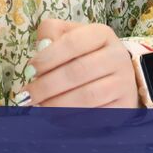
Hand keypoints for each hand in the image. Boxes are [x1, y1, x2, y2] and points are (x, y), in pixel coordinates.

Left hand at [18, 19, 138, 107]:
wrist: (115, 74)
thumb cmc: (83, 53)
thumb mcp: (68, 35)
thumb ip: (51, 33)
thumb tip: (42, 46)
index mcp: (102, 34)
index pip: (72, 43)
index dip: (47, 57)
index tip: (30, 69)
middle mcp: (118, 56)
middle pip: (77, 72)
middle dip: (46, 86)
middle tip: (27, 95)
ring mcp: (124, 83)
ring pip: (87, 97)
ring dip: (57, 104)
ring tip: (39, 106)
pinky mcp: (125, 106)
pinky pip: (95, 116)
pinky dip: (71, 119)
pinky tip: (55, 117)